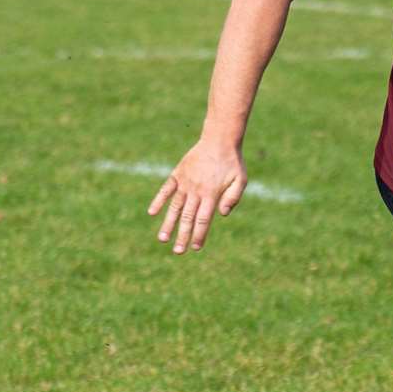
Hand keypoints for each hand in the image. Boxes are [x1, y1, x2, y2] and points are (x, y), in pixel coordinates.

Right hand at [148, 139, 246, 254]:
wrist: (219, 140)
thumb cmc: (232, 162)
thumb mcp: (241, 180)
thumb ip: (233, 197)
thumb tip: (222, 214)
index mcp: (211, 194)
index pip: (204, 220)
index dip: (199, 235)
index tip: (196, 248)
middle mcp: (196, 191)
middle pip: (188, 218)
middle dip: (183, 236)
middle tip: (178, 251)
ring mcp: (185, 183)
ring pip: (175, 207)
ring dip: (168, 223)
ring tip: (163, 239)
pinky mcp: (178, 174)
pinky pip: (166, 189)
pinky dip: (158, 200)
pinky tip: (152, 212)